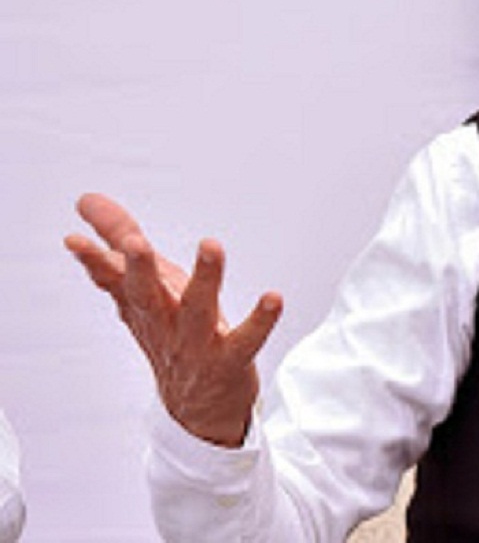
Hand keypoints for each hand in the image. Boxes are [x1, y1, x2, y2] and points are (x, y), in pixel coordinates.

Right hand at [64, 194, 281, 446]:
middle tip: (133, 243)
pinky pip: (245, 342)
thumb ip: (119, 241)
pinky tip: (273, 298)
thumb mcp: (146, 287)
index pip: (114, 280)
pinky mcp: (230, 361)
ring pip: (197, 312)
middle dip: (139, 270)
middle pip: (147, 296)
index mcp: (144, 306)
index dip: (94, 261)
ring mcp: (196, 346)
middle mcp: (165, 325)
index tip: (75, 238)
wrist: (197, 408)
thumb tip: (88, 200)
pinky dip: (259, 322)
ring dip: (205, 279)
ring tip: (211, 245)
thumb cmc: (172, 333)